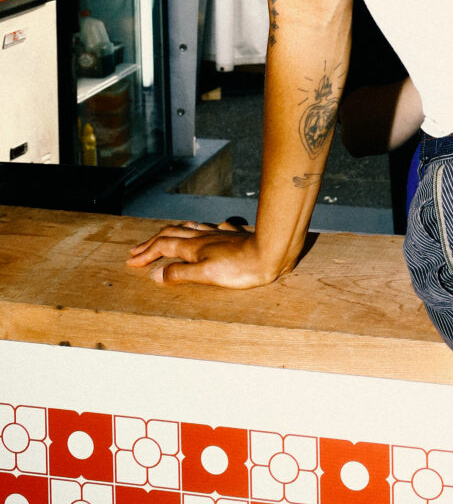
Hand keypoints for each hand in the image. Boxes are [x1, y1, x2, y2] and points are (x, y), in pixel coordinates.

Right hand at [126, 219, 281, 288]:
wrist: (271, 252)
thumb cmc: (241, 268)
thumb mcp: (207, 275)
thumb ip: (181, 274)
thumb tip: (156, 275)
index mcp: (194, 247)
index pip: (162, 247)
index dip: (145, 254)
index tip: (131, 261)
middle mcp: (203, 237)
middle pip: (171, 234)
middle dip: (152, 242)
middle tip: (137, 249)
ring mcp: (218, 234)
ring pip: (189, 228)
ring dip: (172, 233)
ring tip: (163, 236)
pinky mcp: (234, 235)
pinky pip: (211, 228)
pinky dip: (199, 229)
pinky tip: (205, 230)